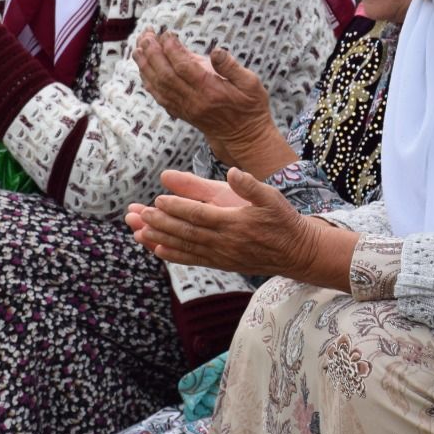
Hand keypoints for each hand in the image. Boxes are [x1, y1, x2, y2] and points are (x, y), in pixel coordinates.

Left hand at [125, 168, 338, 281]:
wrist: (297, 253)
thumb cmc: (284, 221)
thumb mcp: (272, 198)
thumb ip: (250, 185)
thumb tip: (232, 171)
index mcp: (235, 223)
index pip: (200, 215)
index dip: (178, 208)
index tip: (158, 201)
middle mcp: (225, 242)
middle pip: (186, 232)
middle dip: (159, 223)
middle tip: (136, 214)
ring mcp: (222, 255)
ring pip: (185, 247)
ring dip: (159, 239)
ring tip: (136, 231)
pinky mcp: (221, 263)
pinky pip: (193, 259)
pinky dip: (173, 255)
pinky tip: (157, 249)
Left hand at [134, 30, 293, 174]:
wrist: (245, 136)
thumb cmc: (250, 106)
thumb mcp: (251, 83)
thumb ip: (232, 67)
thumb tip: (217, 51)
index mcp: (211, 91)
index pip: (184, 68)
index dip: (172, 49)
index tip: (167, 33)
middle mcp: (194, 101)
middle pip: (166, 75)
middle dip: (153, 53)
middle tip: (145, 35)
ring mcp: (185, 108)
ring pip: (159, 86)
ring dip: (145, 66)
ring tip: (138, 46)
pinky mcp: (181, 112)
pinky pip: (159, 97)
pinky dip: (148, 81)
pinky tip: (143, 69)